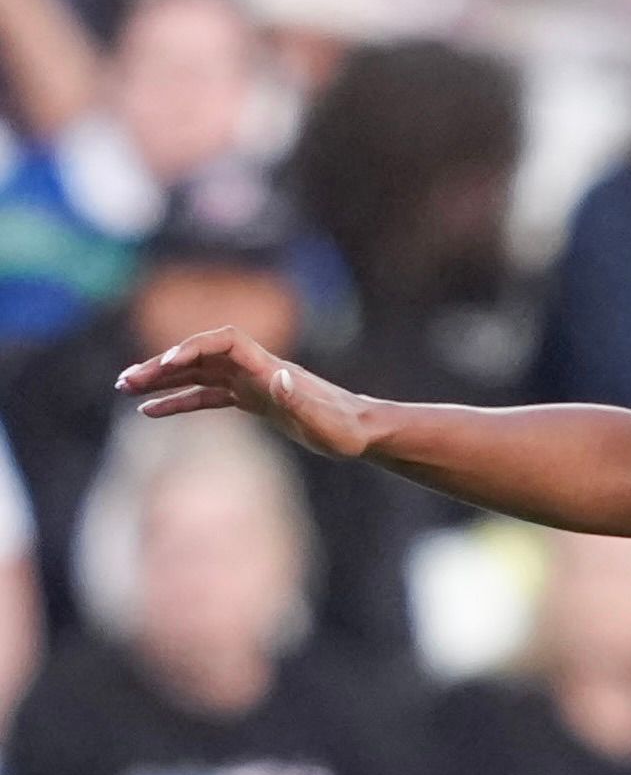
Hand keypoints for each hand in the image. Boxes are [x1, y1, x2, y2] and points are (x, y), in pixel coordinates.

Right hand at [115, 329, 371, 459]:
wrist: (360, 431)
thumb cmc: (344, 427)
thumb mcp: (324, 419)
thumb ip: (299, 397)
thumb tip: (277, 374)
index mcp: (268, 367)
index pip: (223, 343)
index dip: (194, 347)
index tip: (167, 363)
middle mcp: (254, 369)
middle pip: (199, 357)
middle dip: (162, 365)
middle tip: (126, 379)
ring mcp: (250, 383)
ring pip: (195, 375)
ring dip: (161, 380)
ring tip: (125, 388)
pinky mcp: (250, 401)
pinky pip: (205, 397)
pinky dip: (179, 401)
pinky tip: (151, 411)